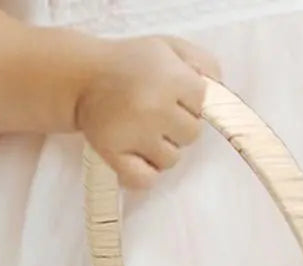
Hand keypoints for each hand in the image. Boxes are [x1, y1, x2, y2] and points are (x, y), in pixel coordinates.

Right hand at [76, 36, 220, 189]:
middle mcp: (155, 106)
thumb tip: (222, 91)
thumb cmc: (131, 64)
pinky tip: (136, 158)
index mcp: (171, 77)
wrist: (81, 76)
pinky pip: (144, 180)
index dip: (189, 101)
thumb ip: (203, 63)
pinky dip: (143, 175)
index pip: (202, 104)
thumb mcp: (169, 48)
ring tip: (141, 132)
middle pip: (191, 135)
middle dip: (177, 127)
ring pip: (171, 160)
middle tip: (154, 114)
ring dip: (160, 150)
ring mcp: (135, 133)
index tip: (172, 96)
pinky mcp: (114, 154)